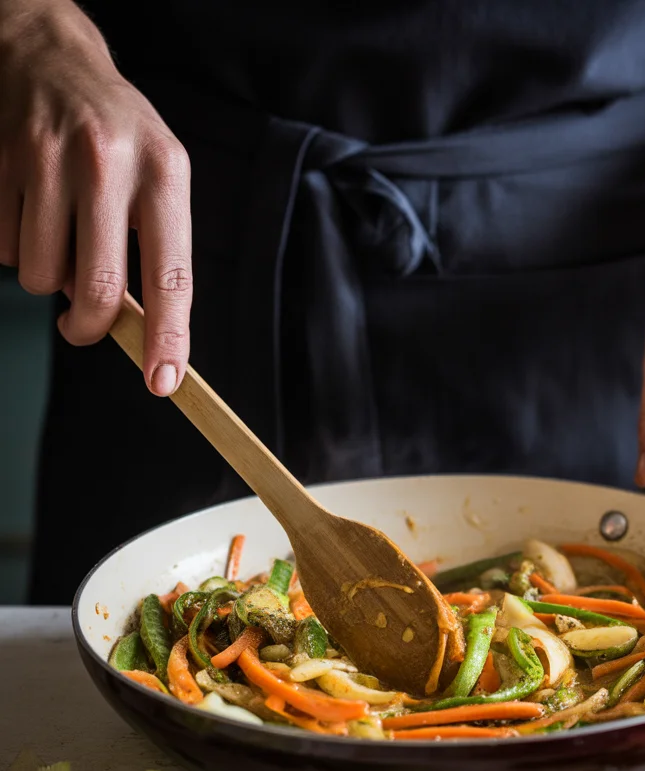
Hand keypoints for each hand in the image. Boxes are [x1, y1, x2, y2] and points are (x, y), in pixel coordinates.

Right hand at [0, 0, 191, 394]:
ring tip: (59, 237)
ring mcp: (48, 160)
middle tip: (82, 326)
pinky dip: (16, 247)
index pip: (172, 277)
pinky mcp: (0, 162)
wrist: (49, 57)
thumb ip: (159, 250)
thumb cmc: (118, 134)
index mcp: (164, 173)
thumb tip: (147, 335)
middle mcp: (108, 164)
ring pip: (43, 276)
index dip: (168, 338)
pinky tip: (30, 212)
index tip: (164, 382)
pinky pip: (5, 249)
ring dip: (48, 278)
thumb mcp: (160, 178)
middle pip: (98, 290)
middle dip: (88, 326)